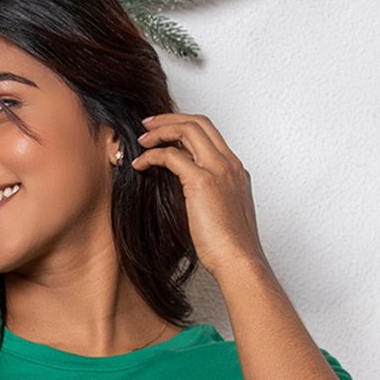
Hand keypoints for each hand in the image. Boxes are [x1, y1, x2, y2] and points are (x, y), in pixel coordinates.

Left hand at [131, 112, 265, 279]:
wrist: (239, 260)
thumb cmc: (230, 247)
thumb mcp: (222, 213)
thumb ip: (210, 195)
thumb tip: (189, 192)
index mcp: (235, 170)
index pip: (209, 134)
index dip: (184, 127)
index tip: (165, 133)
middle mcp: (229, 164)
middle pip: (199, 122)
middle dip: (170, 119)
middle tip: (148, 125)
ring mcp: (218, 169)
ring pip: (187, 129)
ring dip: (160, 130)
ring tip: (142, 140)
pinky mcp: (202, 181)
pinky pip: (171, 155)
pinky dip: (152, 155)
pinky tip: (140, 164)